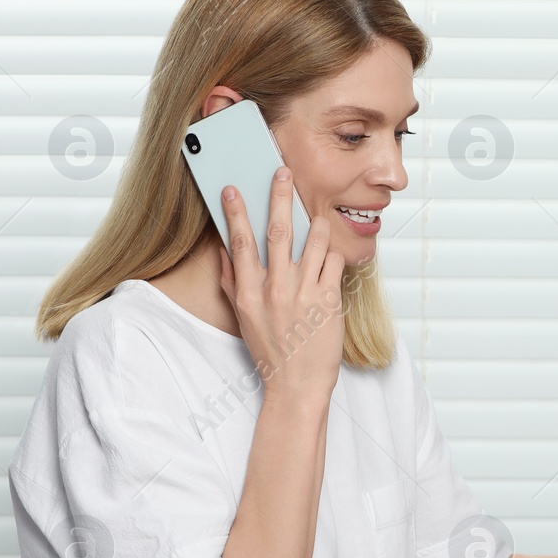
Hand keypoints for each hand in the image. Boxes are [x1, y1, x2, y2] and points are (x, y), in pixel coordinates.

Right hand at [217, 166, 345, 401]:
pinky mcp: (329, 301)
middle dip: (279, 198)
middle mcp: (275, 290)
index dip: (236, 213)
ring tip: (318, 216)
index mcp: (249, 292)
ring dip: (317, 223)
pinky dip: (333, 254)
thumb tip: (224, 250)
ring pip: (314, 241)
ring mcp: (304, 294)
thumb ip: (232, 282)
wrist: (297, 384)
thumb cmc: (271, 350)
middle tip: (283, 173)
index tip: (233, 188)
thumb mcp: (243, 318)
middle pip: (277, 232)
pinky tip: (331, 257)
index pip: (239, 243)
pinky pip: (334, 263)